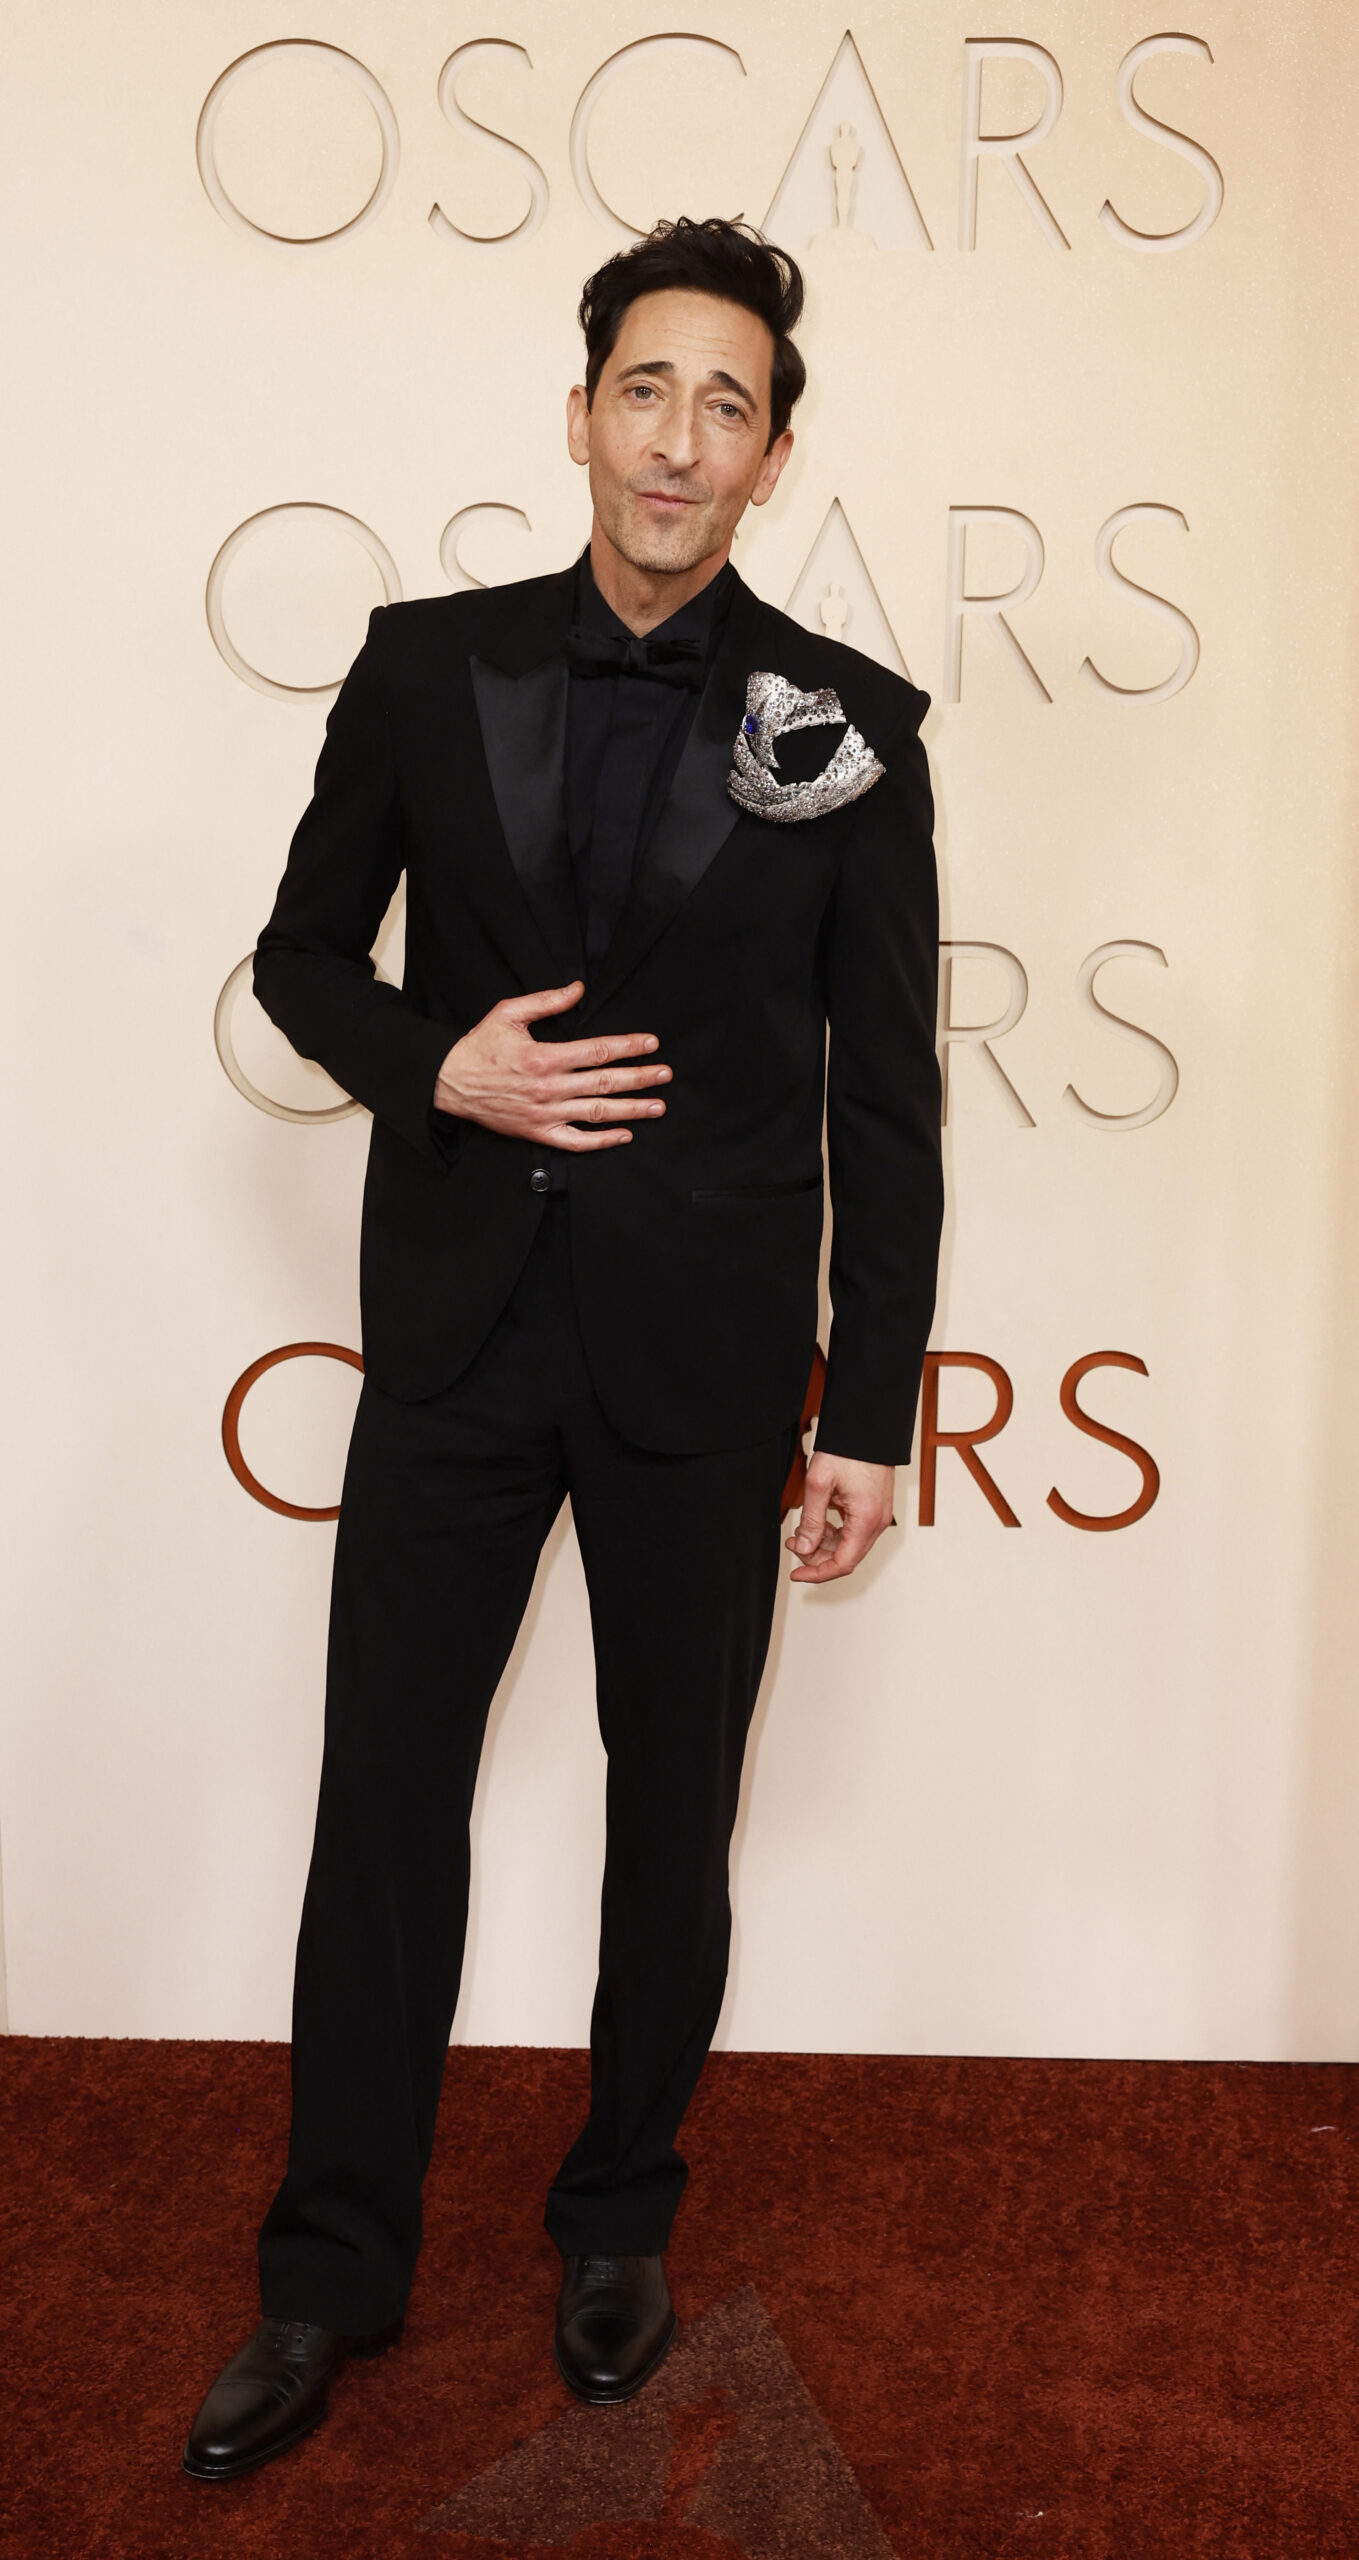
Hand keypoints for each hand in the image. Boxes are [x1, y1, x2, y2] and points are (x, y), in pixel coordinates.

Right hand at [434, 981, 670, 1149]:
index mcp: (546, 1057)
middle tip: (666, 1074)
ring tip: (658, 1106)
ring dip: (631, 1110)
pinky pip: (576, 1141)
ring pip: (598, 1113)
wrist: (449, 1083)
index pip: (598, 1051)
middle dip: (640, 1078)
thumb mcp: (509, 1013)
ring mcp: (546, 1114)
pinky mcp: (538, 1133)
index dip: (628, 1046)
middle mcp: (550, 1088)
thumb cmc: (479, 1046)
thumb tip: (578, 989)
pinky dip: (602, 1140)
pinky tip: (625, 1135)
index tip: (651, 1044)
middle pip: (606, 1082)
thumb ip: (547, 1002)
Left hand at [786, 1451, 895, 1583]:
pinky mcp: (875, 1509)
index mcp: (866, 1520)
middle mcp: (878, 1523)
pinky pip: (854, 1532)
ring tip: (801, 1529)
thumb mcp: (819, 1484)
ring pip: (849, 1546)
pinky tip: (818, 1521)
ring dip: (824, 1544)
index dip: (817, 1574)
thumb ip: (811, 1521)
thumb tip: (804, 1549)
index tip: (796, 1574)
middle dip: (816, 1556)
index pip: (842, 1563)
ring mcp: (879, 1516)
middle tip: (793, 1541)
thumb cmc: (846, 1451)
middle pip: (846, 1557)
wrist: (866, 1429)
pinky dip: (834, 1533)